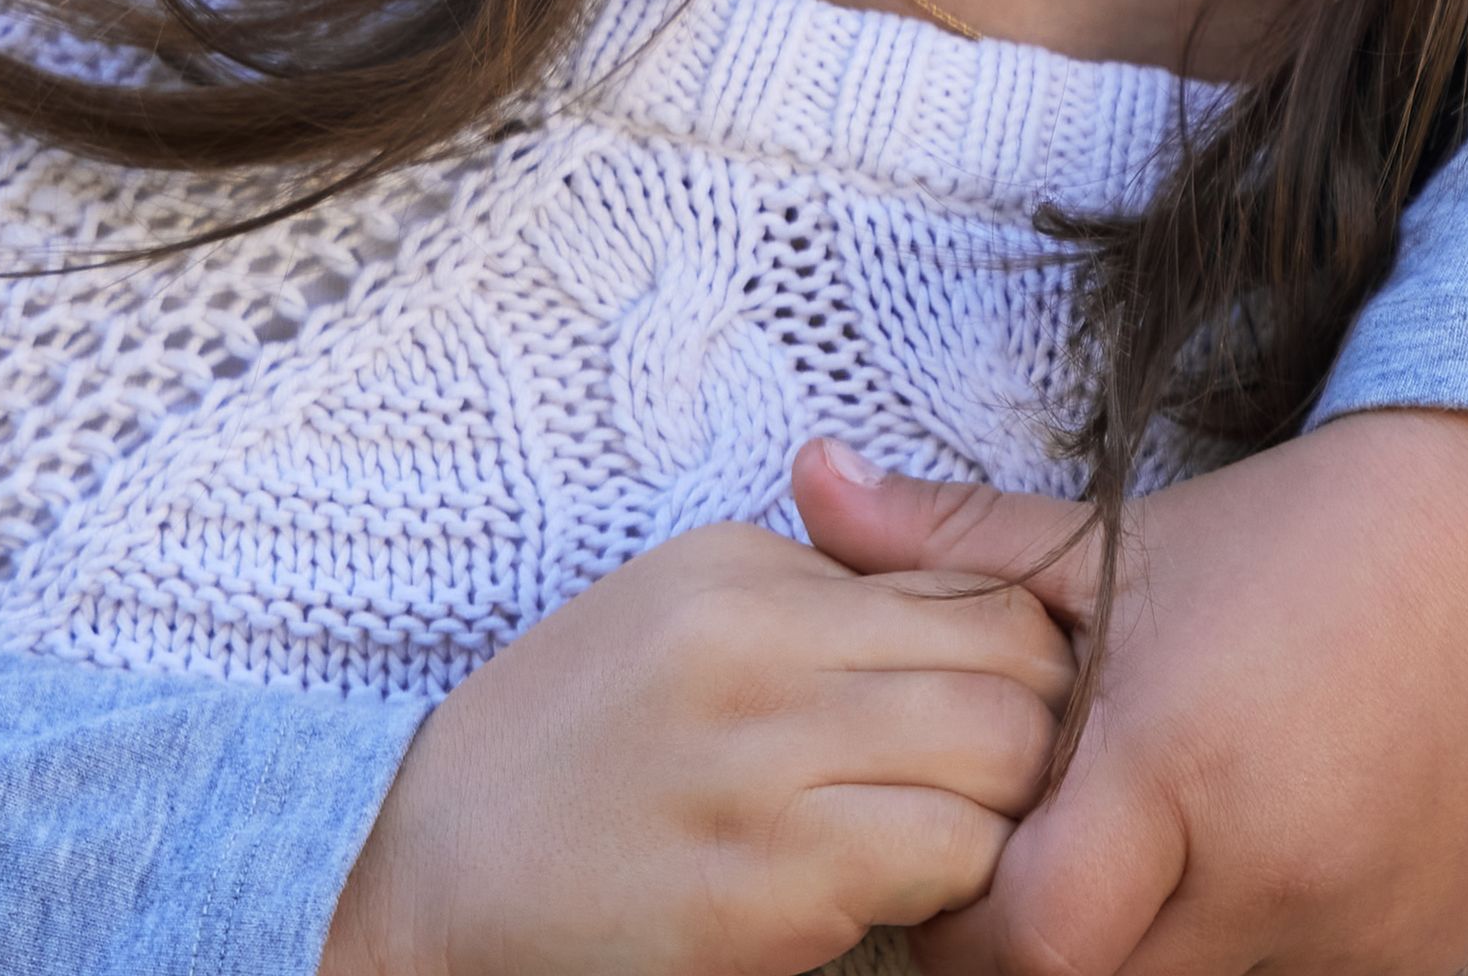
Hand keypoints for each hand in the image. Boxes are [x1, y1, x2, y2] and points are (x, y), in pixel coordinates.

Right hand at [320, 502, 1076, 975]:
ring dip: (999, 818)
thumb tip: (956, 599)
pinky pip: (942, 863)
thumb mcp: (675, 617)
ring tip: (949, 842)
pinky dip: (951, 886)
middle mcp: (756, 651)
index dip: (1020, 659)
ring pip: (1001, 767)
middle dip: (1035, 740)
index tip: (999, 709)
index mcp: (742, 573)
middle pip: (1015, 671)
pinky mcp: (762, 889)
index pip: (975, 585)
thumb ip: (812, 592)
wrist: (432, 884)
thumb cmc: (565, 754)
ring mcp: (759, 771)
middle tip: (993, 790)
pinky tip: (896, 894)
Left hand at [794, 411, 1467, 975]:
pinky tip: (1256, 866)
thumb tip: (807, 480)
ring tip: (1152, 865)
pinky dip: (1256, 949)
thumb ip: (953, 542)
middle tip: (1039, 882)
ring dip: (1157, 954)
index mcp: (1179, 762)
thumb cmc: (1312, 529)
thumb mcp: (1124, 536)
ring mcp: (1360, 928)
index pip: (1026, 948)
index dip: (968, 930)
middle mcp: (1275, 866)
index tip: (961, 875)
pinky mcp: (1425, 953)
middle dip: (1049, 957)